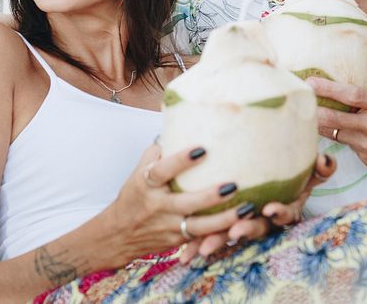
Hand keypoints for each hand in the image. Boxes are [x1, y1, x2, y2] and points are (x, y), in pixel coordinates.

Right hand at [100, 144, 248, 266]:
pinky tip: (242, 225)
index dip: (180, 160)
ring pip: (199, 226)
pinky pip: (202, 238)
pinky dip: (221, 233)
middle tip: (233, 185)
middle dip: (210, 196)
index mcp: (146, 185)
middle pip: (186, 203)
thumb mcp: (138, 172)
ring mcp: (168, 226)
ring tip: (248, 208)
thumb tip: (177, 124)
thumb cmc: (134, 196)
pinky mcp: (177, 240)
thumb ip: (157, 152)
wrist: (118, 235)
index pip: (162, 171)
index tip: (202, 148)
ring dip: (225, 219)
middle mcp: (157, 206)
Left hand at [178, 153, 336, 263]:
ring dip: (219, 242)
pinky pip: (211, 237)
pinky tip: (184, 255)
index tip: (271, 208)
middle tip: (235, 231)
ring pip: (232, 236)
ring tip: (203, 248)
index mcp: (284, 207)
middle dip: (245, 231)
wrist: (270, 183)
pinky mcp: (224, 228)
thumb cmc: (289, 178)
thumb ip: (319, 169)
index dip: (279, 212)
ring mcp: (244, 226)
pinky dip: (197, 246)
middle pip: (257, 228)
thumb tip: (327, 160)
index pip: (286, 213)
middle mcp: (264, 220)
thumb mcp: (306, 173)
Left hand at [307, 77, 366, 186]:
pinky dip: (338, 139)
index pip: (353, 94)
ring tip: (305, 116)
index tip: (311, 81)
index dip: (329, 87)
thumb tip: (345, 96)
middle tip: (297, 101)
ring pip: (337, 133)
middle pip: (336, 117)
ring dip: (321, 125)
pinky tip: (329, 134)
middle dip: (314, 109)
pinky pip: (348, 146)